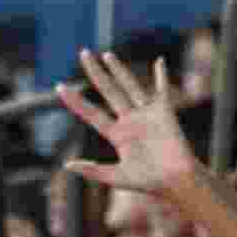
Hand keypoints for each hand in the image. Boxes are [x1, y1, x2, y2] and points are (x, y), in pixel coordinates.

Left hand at [57, 51, 195, 195]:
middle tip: (83, 53)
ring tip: (106, 55)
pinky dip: (161, 75)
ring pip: (129, 86)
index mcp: (117, 135)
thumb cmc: (149, 183)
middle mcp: (129, 121)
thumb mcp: (117, 178)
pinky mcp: (164, 111)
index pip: (92, 114)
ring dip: (118, 70)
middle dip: (96, 73)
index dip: (76, 102)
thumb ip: (93, 171)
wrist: (176, 182)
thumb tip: (67, 165)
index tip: (60, 87)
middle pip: (108, 91)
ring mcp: (146, 114)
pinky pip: (161, 89)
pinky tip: (159, 61)